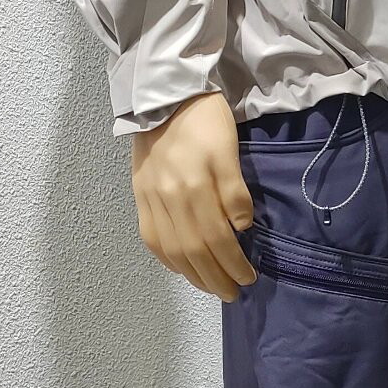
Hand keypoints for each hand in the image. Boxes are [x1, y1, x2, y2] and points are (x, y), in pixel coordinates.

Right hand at [130, 91, 256, 301]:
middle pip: (191, 251)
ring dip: (191, 275)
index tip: (248, 278)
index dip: (232, 263)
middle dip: (213, 277)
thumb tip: (239, 229)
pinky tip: (180, 267)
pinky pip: (151, 237)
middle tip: (232, 293)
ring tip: (210, 287)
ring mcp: (150, 198)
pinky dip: (166, 258)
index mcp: (194, 186)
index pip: (216, 238)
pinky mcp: (140, 194)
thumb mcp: (229, 150)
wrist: (165, 94)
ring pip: (170, 249)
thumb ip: (234, 191)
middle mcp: (168, 198)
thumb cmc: (205, 119)